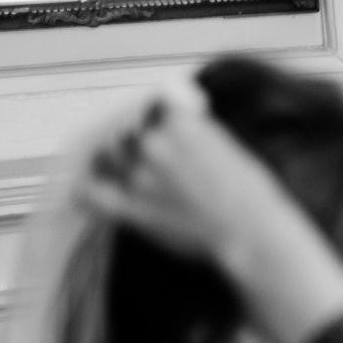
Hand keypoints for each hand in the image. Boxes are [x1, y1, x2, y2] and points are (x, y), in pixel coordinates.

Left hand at [76, 84, 342, 342]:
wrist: (253, 235)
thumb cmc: (255, 198)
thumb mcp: (234, 149)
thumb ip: (201, 135)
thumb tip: (187, 129)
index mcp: (182, 124)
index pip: (155, 107)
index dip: (159, 120)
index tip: (163, 128)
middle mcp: (155, 143)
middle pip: (129, 132)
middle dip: (138, 144)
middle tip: (150, 160)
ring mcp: (139, 176)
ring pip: (109, 156)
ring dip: (114, 162)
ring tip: (124, 173)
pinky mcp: (130, 209)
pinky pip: (91, 194)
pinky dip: (87, 192)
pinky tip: (88, 193)